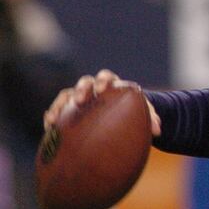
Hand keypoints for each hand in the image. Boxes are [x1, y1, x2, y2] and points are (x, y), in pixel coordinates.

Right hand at [43, 69, 161, 136]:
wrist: (123, 116)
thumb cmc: (134, 113)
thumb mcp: (145, 114)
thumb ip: (152, 119)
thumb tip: (159, 130)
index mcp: (112, 86)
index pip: (107, 78)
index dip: (103, 81)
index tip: (103, 89)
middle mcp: (94, 89)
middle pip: (85, 83)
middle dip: (81, 90)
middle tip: (80, 100)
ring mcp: (80, 97)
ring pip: (66, 95)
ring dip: (60, 105)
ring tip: (54, 119)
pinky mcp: (69, 109)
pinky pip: (58, 111)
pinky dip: (53, 117)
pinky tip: (49, 129)